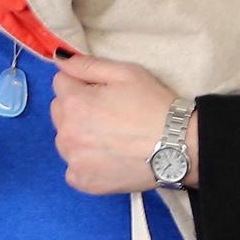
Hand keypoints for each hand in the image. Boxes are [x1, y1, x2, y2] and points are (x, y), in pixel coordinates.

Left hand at [50, 52, 197, 192]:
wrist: (181, 146)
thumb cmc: (154, 105)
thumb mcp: (125, 73)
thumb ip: (86, 64)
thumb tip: (57, 58)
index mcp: (73, 103)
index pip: (60, 83)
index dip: (82, 84)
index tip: (104, 92)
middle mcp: (66, 133)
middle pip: (59, 111)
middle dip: (76, 108)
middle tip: (109, 114)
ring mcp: (73, 160)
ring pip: (64, 139)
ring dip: (79, 136)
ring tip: (111, 137)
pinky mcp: (83, 181)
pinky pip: (73, 167)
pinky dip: (85, 163)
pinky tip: (108, 158)